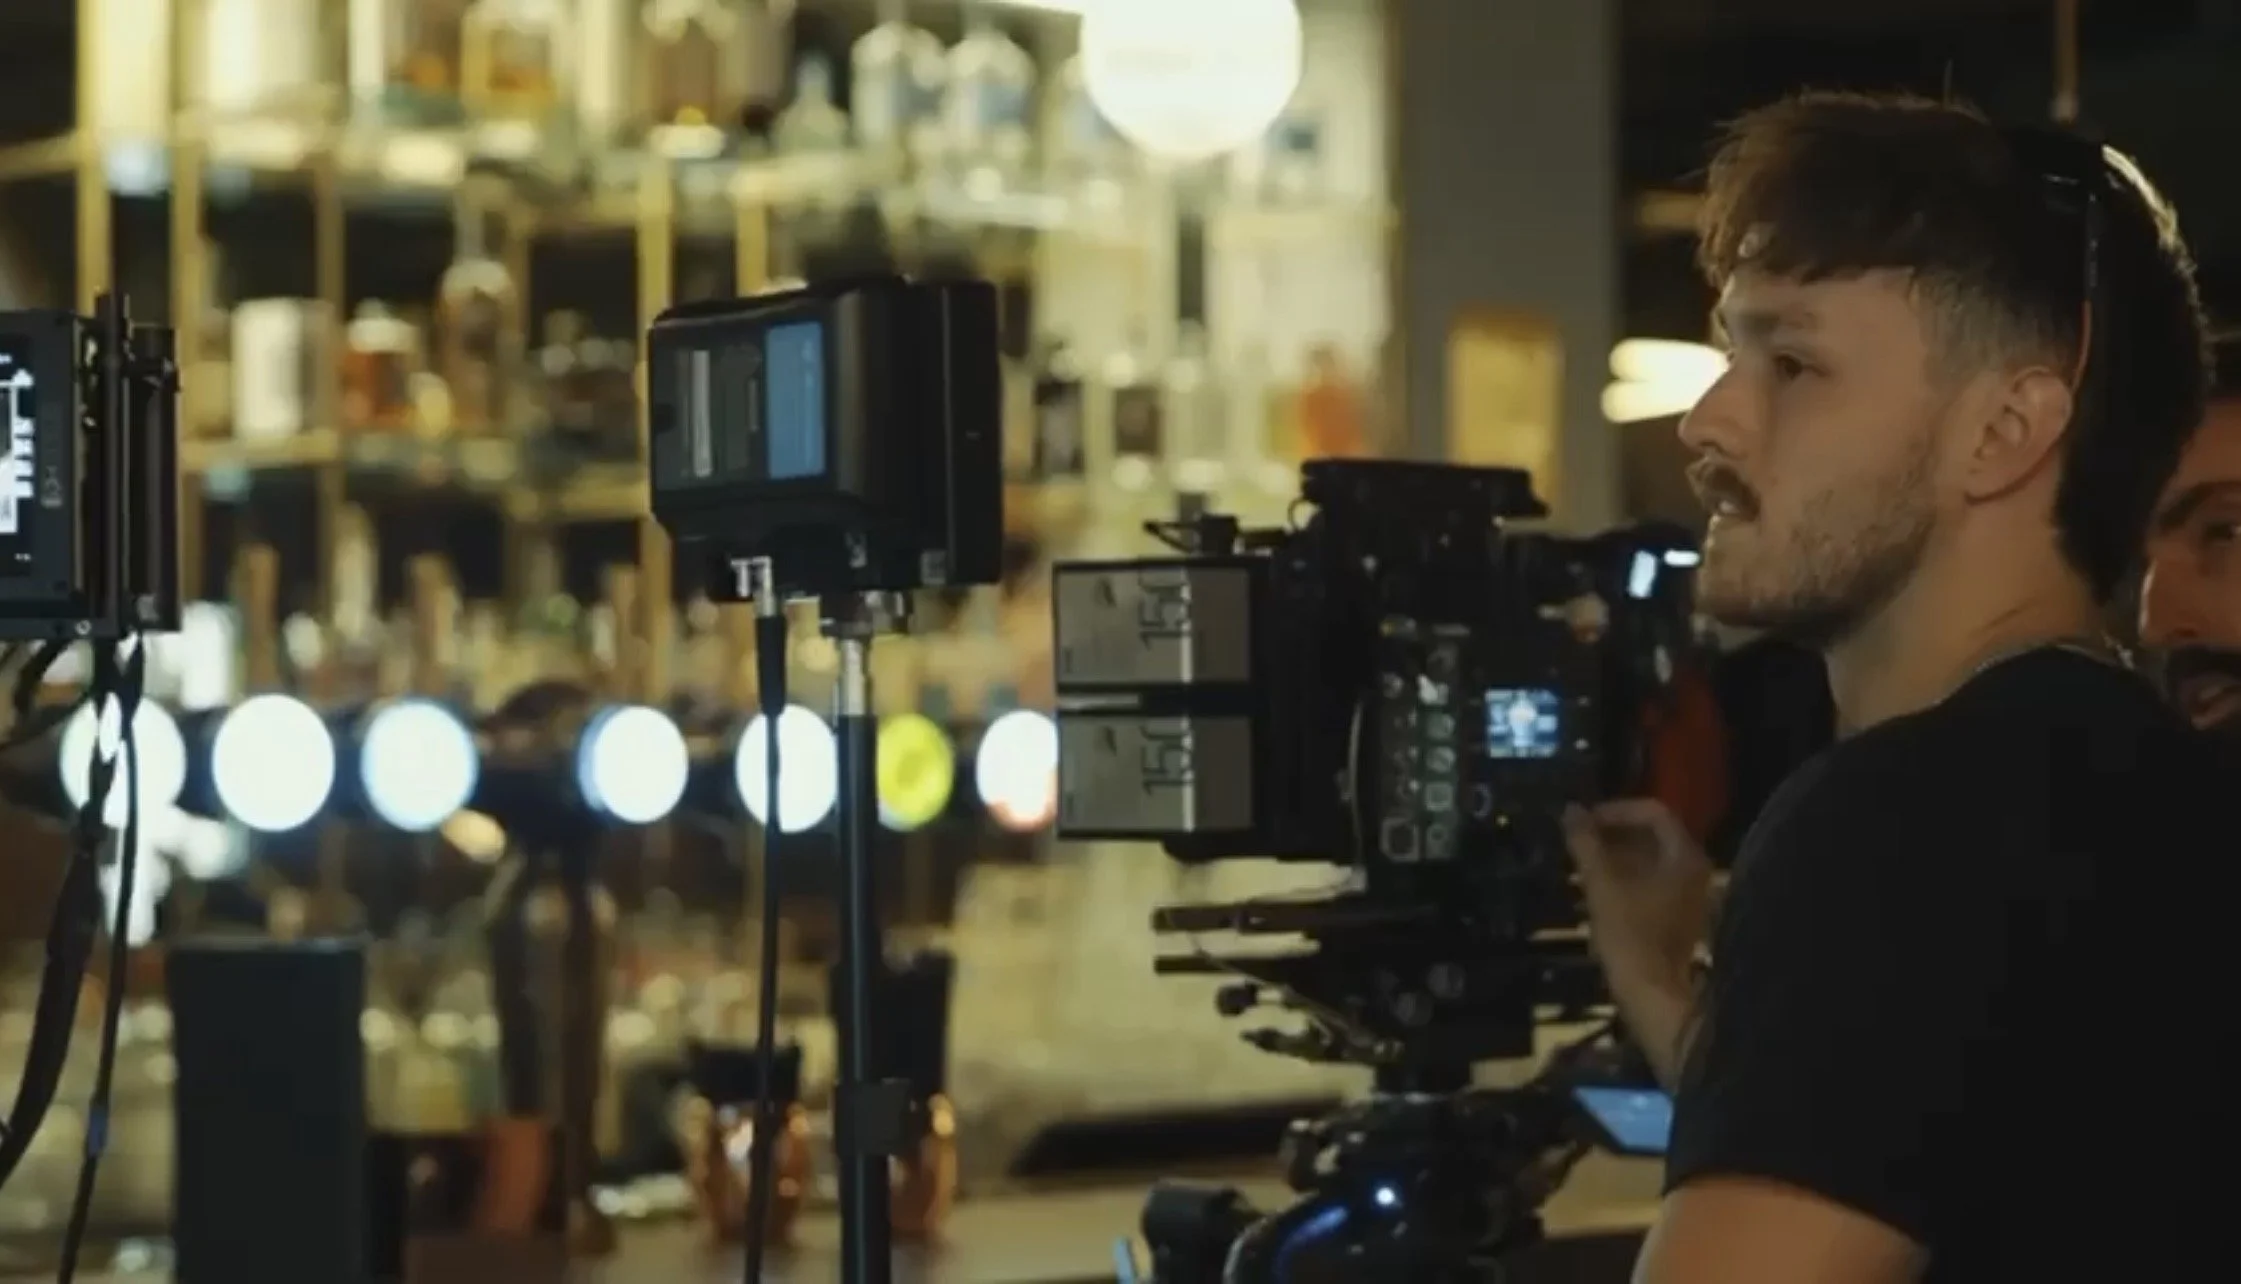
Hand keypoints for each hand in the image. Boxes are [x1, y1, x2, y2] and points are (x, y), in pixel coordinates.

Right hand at [1562, 798, 1714, 996]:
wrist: (1651, 993)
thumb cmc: (1628, 935)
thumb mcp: (1601, 884)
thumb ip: (1585, 842)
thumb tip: (1570, 809)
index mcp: (1684, 856)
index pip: (1652, 812)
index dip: (1614, 811)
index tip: (1582, 822)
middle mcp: (1695, 869)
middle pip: (1653, 835)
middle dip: (1613, 833)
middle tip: (1578, 840)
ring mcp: (1690, 894)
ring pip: (1651, 859)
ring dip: (1617, 855)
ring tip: (1581, 862)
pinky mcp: (1679, 914)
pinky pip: (1653, 881)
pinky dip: (1626, 877)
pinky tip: (1597, 886)